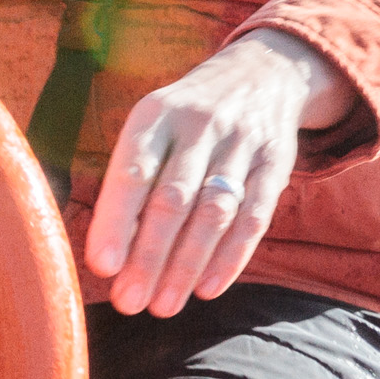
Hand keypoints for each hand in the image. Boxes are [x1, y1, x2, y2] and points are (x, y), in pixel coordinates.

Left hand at [81, 30, 356, 317]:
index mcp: (157, 113)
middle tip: (130, 302)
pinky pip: (255, 215)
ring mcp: (243, 141)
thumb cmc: (186, 120)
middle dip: (150, 256)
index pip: (133, 171)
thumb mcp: (153, 127)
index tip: (103, 267)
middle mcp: (200, 123)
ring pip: (214, 211)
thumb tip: (108, 257)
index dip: (116, 221)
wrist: (263, 73)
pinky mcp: (276, 161)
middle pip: (174, 198)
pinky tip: (209, 288)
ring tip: (163, 306)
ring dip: (187, 264)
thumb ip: (131, 182)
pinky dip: (232, 256)